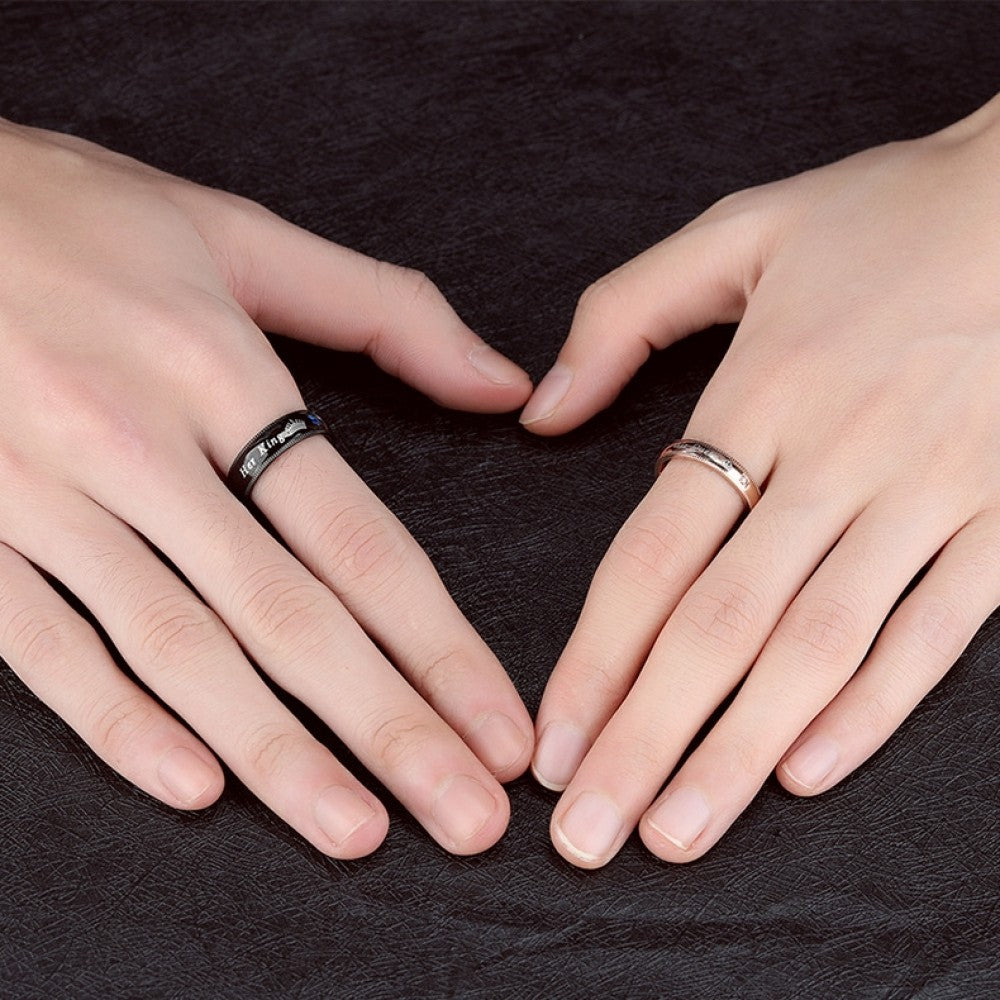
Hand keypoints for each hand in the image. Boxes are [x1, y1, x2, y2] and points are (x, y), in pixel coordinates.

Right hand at [0, 117, 534, 858]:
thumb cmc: (75, 216)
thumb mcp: (237, 234)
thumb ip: (385, 311)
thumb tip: (504, 384)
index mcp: (217, 367)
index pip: (358, 539)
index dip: (441, 646)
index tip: (501, 728)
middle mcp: (137, 442)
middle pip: (288, 615)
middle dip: (388, 728)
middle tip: (468, 821)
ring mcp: (40, 494)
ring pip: (178, 649)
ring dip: (274, 754)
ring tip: (358, 831)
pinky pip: (44, 645)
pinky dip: (118, 719)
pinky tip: (194, 786)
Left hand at [520, 95, 999, 865]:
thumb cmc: (887, 213)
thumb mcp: (739, 231)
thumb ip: (623, 315)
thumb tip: (540, 413)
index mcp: (763, 390)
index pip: (652, 554)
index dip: (593, 657)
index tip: (549, 741)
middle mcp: (839, 455)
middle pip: (720, 623)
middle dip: (645, 738)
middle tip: (587, 835)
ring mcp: (933, 490)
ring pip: (819, 646)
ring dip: (741, 750)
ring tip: (675, 833)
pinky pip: (937, 625)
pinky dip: (873, 704)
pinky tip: (805, 774)